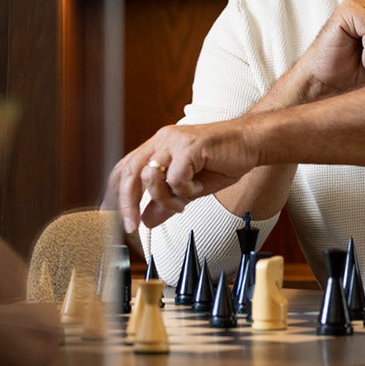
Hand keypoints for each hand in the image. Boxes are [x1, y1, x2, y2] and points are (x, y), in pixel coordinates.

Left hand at [106, 121, 263, 231]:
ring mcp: (175, 140)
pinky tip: (198, 189)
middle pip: (130, 172)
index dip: (115, 193)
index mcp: (159, 146)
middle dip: (128, 203)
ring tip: (183, 202)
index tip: (113, 217)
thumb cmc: (225, 160)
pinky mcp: (190, 146)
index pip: (125, 168)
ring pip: (151, 176)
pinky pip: (176, 177)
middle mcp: (163, 139)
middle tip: (133, 226)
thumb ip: (167, 202)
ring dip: (165, 198)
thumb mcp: (191, 188)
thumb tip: (146, 220)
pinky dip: (185, 191)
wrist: (252, 142)